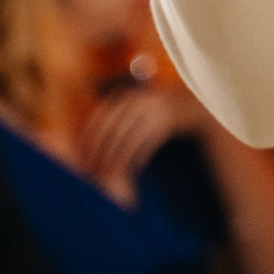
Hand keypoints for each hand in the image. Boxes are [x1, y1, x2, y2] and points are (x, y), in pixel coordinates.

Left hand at [79, 85, 211, 192]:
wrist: (193, 104)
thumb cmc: (156, 111)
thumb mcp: (135, 106)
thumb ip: (116, 117)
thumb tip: (86, 142)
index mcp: (127, 96)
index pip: (100, 119)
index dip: (88, 140)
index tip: (80, 158)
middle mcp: (139, 102)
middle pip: (112, 133)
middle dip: (101, 155)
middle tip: (93, 172)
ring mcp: (154, 112)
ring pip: (128, 143)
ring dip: (118, 162)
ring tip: (111, 176)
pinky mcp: (166, 124)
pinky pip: (146, 147)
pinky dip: (139, 160)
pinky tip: (135, 170)